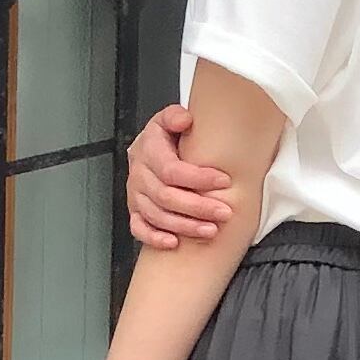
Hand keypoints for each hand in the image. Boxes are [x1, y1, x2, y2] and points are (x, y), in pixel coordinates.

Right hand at [127, 104, 234, 248]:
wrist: (148, 151)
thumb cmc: (164, 138)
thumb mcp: (168, 120)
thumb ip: (175, 116)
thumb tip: (184, 120)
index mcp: (148, 151)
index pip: (172, 169)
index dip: (199, 178)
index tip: (224, 181)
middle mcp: (140, 175)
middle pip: (166, 197)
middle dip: (198, 207)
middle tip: (224, 212)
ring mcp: (136, 196)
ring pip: (157, 216)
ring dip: (185, 226)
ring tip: (211, 230)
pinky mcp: (135, 212)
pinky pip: (139, 229)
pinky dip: (155, 238)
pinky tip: (174, 243)